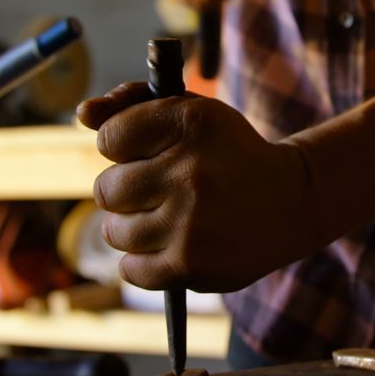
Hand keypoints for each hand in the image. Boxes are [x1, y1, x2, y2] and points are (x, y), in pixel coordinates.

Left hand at [76, 82, 311, 292]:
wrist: (292, 200)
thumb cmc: (229, 154)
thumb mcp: (192, 115)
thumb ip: (132, 104)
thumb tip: (82, 112)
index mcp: (192, 124)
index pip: (110, 139)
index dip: (123, 149)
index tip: (146, 154)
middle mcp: (191, 171)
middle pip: (105, 189)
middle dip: (124, 190)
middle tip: (157, 191)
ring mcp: (190, 222)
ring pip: (114, 232)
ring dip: (131, 227)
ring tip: (164, 220)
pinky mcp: (191, 264)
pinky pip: (130, 270)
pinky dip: (140, 262)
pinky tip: (166, 246)